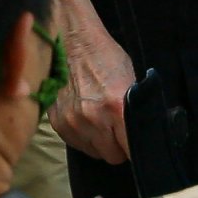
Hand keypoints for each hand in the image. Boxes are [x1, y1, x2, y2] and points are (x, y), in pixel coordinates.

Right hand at [48, 22, 136, 165]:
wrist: (73, 41)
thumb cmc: (105, 57)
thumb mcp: (130, 80)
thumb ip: (134, 111)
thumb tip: (141, 133)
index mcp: (116, 108)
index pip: (131, 149)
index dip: (136, 150)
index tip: (138, 147)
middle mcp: (93, 120)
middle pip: (112, 156)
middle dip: (118, 146)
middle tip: (119, 130)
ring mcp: (72, 123)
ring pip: (94, 153)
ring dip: (100, 143)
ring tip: (101, 122)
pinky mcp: (57, 123)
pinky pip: (76, 144)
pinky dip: (83, 137)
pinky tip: (86, 119)